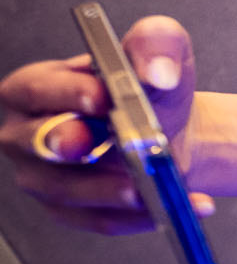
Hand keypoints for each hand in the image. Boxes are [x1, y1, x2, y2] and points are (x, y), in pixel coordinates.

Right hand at [1, 16, 209, 236]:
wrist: (170, 130)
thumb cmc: (150, 89)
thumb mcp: (160, 50)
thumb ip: (156, 43)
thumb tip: (158, 72)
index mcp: (36, 87)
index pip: (35, 89)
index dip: (66, 93)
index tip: (103, 96)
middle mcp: (29, 135)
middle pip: (36, 144)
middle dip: (68, 144)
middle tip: (102, 144)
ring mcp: (44, 177)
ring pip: (68, 190)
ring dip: (112, 191)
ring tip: (152, 187)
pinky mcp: (70, 210)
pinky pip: (100, 219)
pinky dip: (141, 216)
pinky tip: (179, 205)